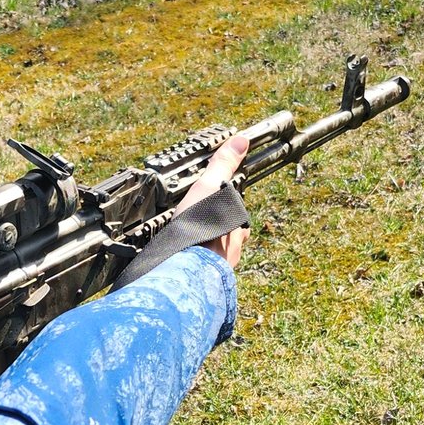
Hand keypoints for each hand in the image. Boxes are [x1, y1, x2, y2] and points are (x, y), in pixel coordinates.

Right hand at [176, 131, 248, 269]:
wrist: (185, 270)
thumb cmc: (200, 230)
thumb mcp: (209, 187)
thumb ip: (223, 166)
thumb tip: (241, 141)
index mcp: (237, 229)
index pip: (239, 219)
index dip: (230, 213)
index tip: (219, 211)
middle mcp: (231, 252)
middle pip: (229, 241)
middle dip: (218, 236)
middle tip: (201, 229)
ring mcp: (217, 270)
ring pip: (215, 259)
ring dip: (204, 253)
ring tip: (189, 248)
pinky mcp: (200, 283)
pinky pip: (199, 274)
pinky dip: (192, 268)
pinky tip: (182, 266)